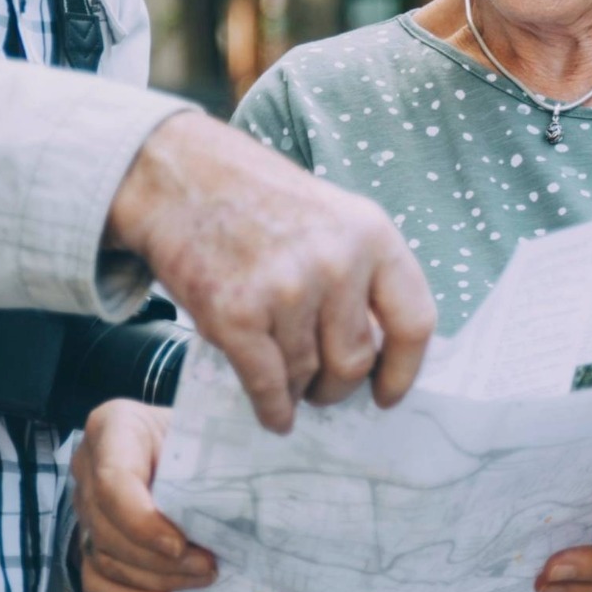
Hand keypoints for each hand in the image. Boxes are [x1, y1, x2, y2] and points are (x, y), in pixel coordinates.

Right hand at [71, 400, 214, 591]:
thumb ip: (209, 459)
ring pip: (104, 556)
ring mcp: (85, 505)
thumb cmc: (198, 433)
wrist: (187, 440)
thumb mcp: (205, 431)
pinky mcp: (90, 538)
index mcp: (113, 426)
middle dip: (158, 558)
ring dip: (155, 577)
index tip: (179, 545)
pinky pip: (95, 579)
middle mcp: (89, 466)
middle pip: (108, 527)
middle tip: (208, 565)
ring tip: (202, 577)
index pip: (112, 482)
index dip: (142, 522)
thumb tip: (238, 508)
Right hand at [106, 114, 434, 431]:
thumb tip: (378, 351)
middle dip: (339, 387)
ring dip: (299, 391)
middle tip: (324, 389)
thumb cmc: (258, 200)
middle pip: (356, 360)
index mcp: (371, 235)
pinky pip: (267, 385)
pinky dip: (272, 409)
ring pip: (307, 375)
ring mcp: (286, 289)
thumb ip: (362, 276)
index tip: (387, 394)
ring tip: (287, 382)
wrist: (178, 177)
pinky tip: (274, 414)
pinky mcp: (235, 315)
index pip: (413, 322)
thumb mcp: (333, 218)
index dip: (404, 369)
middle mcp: (335, 263)